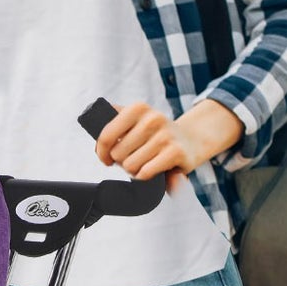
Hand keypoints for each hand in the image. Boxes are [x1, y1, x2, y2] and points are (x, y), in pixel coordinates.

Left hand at [95, 98, 241, 185]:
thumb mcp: (135, 121)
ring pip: (130, 166)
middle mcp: (152, 118)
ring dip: (134, 170)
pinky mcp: (175, 152)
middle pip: (117, 154)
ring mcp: (165, 135)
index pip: (106, 135)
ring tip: (145, 162)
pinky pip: (145, 173)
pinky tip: (152, 170)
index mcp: (138, 108)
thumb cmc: (155, 134)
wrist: (190, 140)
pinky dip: (145, 176)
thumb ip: (111, 123)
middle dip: (121, 161)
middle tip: (134, 157)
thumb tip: (96, 134)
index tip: (106, 157)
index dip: (102, 152)